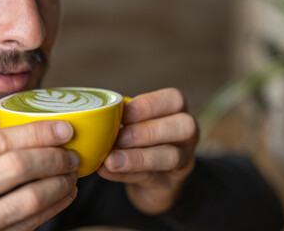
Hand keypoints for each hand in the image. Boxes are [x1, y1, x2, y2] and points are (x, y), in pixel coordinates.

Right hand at [0, 120, 79, 230]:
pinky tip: (67, 194)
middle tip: (73, 156)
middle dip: (54, 158)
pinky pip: (32, 222)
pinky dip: (57, 205)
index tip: (66, 129)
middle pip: (18, 167)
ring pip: (30, 198)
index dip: (38, 133)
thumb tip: (27, 117)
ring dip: (60, 183)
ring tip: (72, 175)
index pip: (0, 142)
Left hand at [98, 88, 198, 214]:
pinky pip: (153, 178)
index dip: (149, 105)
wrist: (150, 178)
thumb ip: (122, 118)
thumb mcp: (134, 124)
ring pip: (172, 156)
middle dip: (149, 130)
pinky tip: (108, 171)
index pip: (174, 99)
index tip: (122, 112)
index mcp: (177, 111)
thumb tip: (97, 115)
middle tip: (120, 137)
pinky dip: (127, 175)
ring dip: (139, 157)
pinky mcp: (171, 184)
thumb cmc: (140, 140)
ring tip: (112, 159)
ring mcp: (184, 160)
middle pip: (184, 126)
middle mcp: (187, 134)